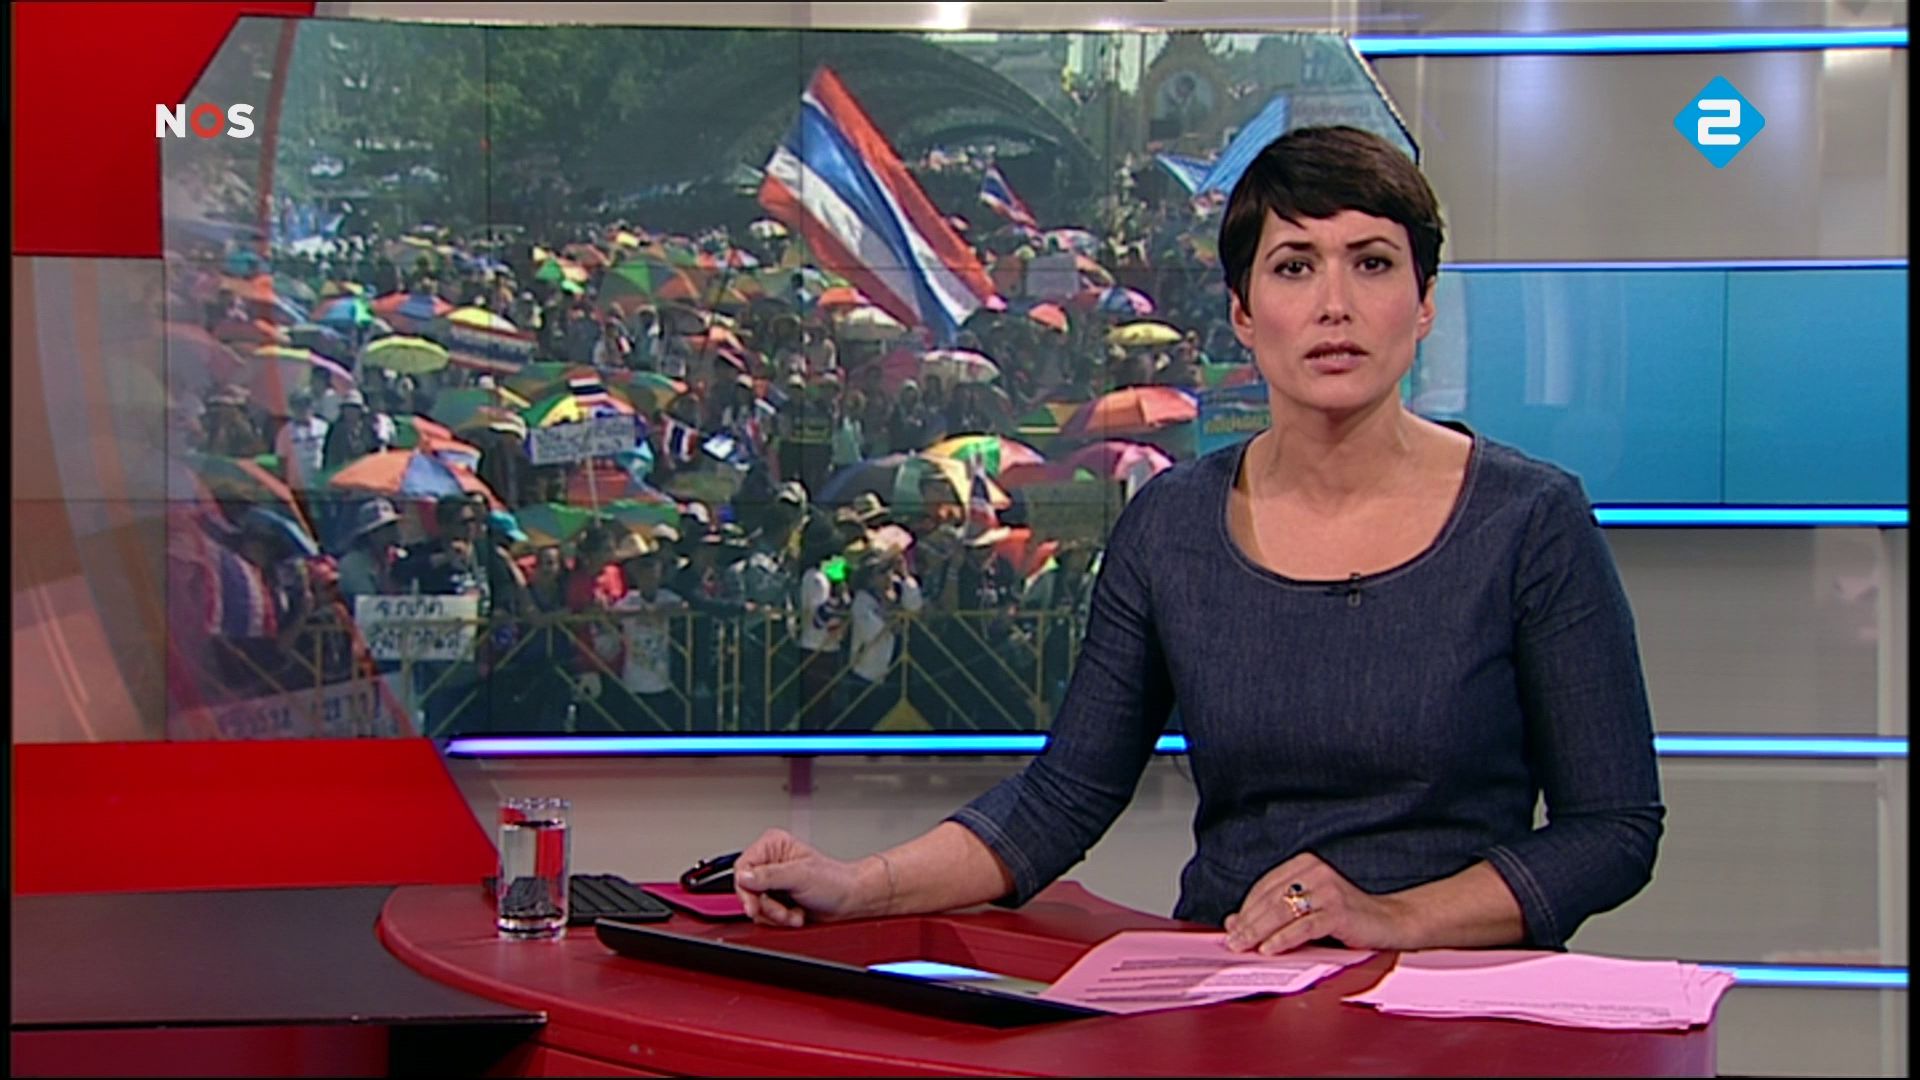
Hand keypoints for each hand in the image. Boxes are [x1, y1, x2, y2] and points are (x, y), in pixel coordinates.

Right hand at [733, 827, 878, 928]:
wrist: (850, 901)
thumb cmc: (835, 881)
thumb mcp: (800, 875)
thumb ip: (770, 876)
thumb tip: (745, 877)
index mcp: (773, 845)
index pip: (743, 867)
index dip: (746, 889)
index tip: (754, 905)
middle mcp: (770, 862)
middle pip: (747, 890)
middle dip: (766, 906)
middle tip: (782, 911)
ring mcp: (773, 883)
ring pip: (756, 906)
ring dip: (775, 915)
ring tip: (794, 913)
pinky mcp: (777, 900)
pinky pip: (765, 916)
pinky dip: (780, 920)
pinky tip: (795, 915)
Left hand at [1222, 853, 1419, 954]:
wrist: (1388, 921)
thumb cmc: (1346, 916)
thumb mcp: (1305, 911)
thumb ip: (1272, 913)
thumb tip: (1233, 923)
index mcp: (1304, 864)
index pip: (1264, 886)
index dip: (1245, 909)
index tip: (1231, 929)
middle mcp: (1314, 871)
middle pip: (1270, 898)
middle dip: (1247, 923)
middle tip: (1233, 941)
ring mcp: (1327, 889)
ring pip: (1282, 911)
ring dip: (1258, 932)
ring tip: (1244, 946)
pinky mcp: (1338, 910)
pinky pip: (1303, 926)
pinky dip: (1282, 939)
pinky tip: (1269, 949)